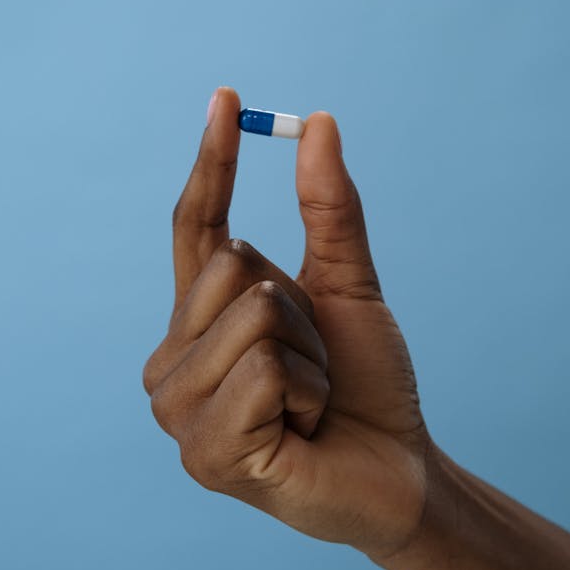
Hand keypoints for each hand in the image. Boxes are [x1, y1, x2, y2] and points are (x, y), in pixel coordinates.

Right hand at [143, 87, 429, 558]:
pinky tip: (302, 432)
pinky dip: (308, 394)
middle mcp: (171, 361)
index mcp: (199, 318)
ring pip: (252, 318)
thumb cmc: (364, 383)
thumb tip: (317, 121)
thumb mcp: (349, 286)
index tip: (229, 97)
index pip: (194, 226)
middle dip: (300, 310)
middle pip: (232, 267)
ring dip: (310, 358)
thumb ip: (329, 210)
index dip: (211, 161)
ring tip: (308, 402)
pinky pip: (262, 371)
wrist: (398, 472)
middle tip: (312, 365)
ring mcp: (179, 412)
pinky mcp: (204, 456)